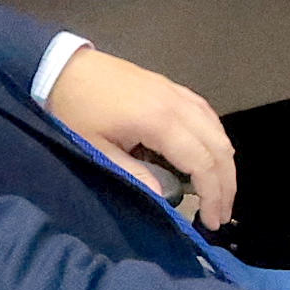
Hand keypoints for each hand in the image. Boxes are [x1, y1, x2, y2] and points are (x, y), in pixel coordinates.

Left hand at [45, 47, 237, 228]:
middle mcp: (178, 104)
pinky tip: (210, 155)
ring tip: (220, 190)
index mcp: (160, 121)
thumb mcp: (96, 149)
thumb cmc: (75, 111)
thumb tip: (164, 197)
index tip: (212, 221)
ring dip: (224, 162)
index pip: (202, 162)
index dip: (213, 194)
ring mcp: (177, 92)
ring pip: (218, 129)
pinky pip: (207, 114)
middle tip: (222, 213)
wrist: (62, 68)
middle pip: (218, 146)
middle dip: (226, 183)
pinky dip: (215, 139)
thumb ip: (133, 174)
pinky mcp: (172, 87)